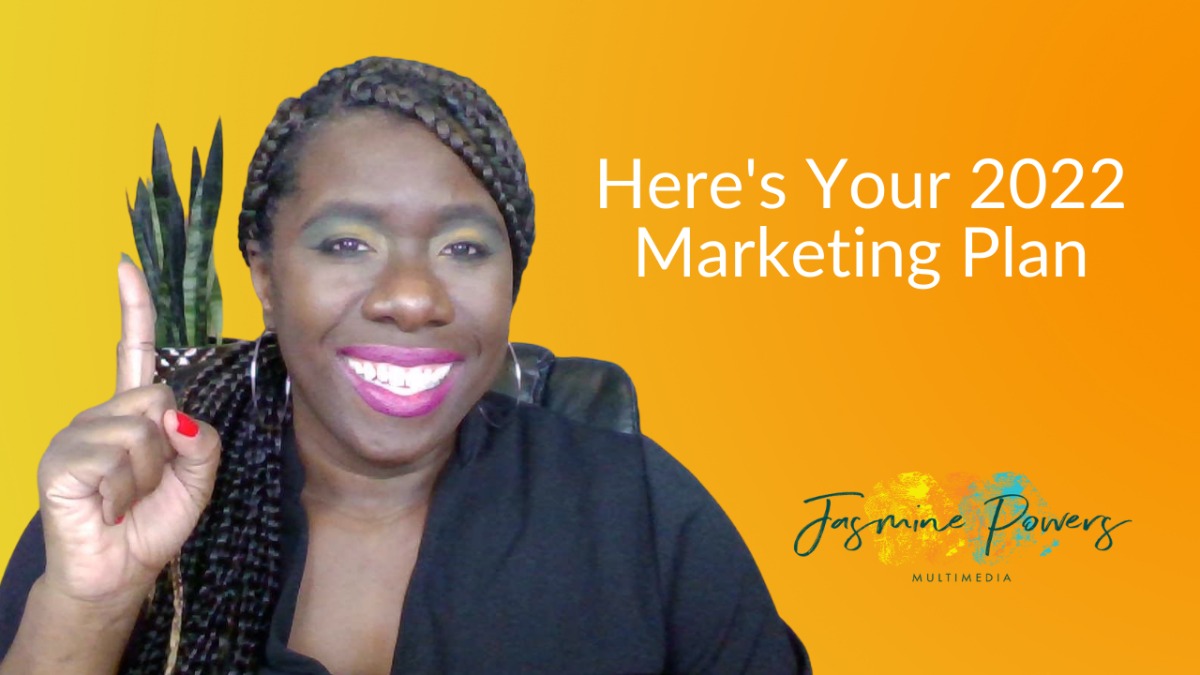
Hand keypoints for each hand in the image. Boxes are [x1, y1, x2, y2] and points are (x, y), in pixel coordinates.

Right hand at [35, 257, 221, 607]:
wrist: (118, 573)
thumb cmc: (152, 524)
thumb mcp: (197, 481)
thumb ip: (202, 443)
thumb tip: (175, 418)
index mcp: (132, 413)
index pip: (133, 351)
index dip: (133, 309)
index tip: (125, 265)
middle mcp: (101, 414)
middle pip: (160, 399)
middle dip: (169, 448)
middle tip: (147, 484)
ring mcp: (76, 433)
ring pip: (141, 430)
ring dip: (146, 474)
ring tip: (125, 498)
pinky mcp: (59, 460)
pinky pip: (114, 456)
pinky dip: (123, 488)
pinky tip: (106, 505)